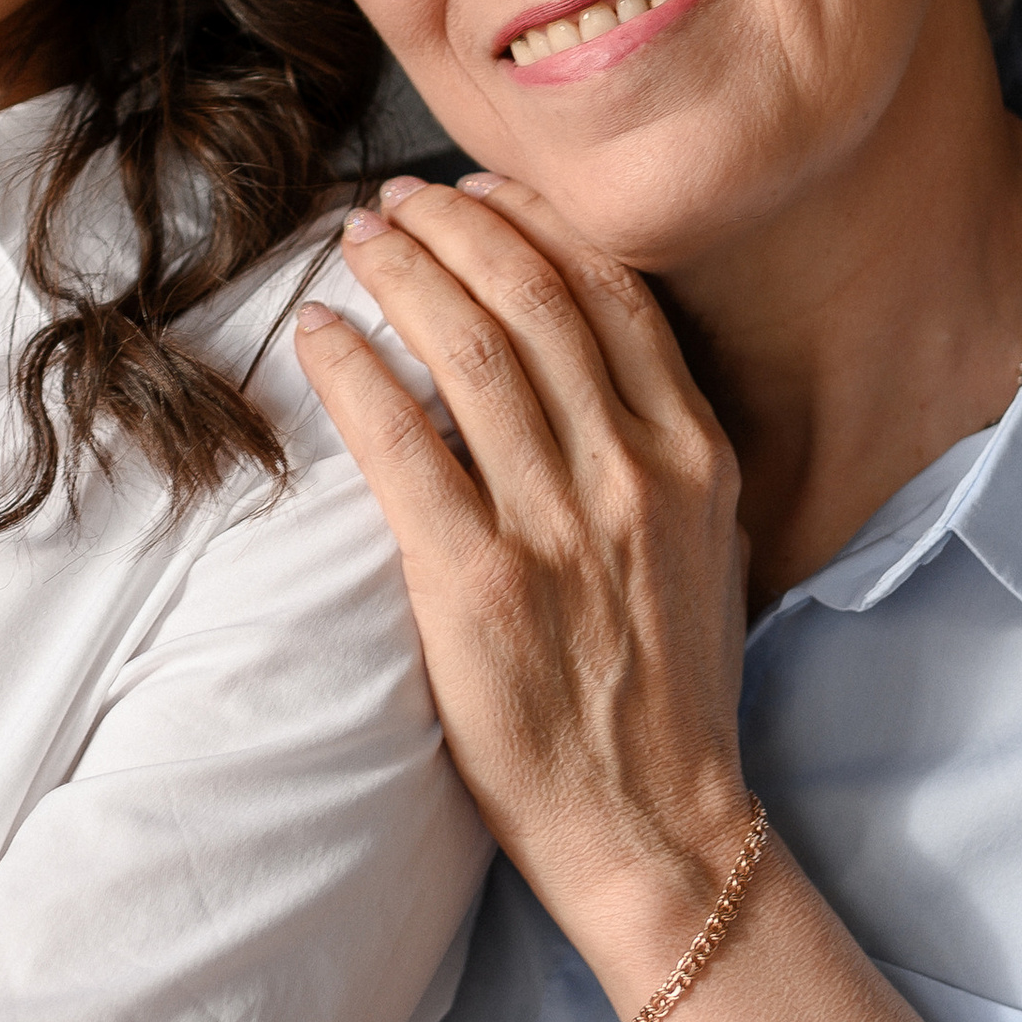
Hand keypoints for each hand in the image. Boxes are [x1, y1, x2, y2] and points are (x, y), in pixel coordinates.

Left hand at [294, 170, 754, 949]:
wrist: (656, 828)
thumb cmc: (668, 693)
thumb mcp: (703, 547)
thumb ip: (659, 448)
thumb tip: (582, 359)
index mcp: (694, 456)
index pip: (611, 293)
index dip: (533, 224)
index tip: (476, 193)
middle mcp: (634, 474)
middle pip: (532, 298)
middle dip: (454, 227)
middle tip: (393, 203)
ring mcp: (558, 527)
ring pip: (469, 349)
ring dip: (402, 275)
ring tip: (354, 245)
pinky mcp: (478, 584)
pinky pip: (402, 444)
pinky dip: (355, 371)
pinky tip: (318, 336)